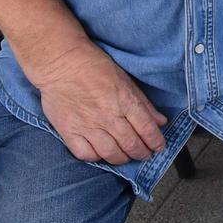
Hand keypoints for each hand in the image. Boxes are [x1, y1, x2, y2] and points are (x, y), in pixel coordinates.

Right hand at [34, 42, 166, 164]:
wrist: (61, 63)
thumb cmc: (95, 67)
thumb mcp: (126, 80)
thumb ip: (143, 103)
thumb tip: (160, 121)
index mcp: (125, 101)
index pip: (146, 128)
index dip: (155, 142)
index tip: (159, 147)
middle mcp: (108, 116)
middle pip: (130, 144)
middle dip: (142, 153)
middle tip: (145, 155)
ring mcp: (88, 126)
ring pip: (110, 153)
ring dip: (122, 159)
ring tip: (126, 157)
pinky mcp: (69, 131)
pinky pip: (85, 154)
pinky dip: (96, 158)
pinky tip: (101, 153)